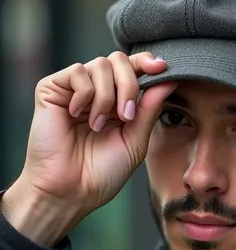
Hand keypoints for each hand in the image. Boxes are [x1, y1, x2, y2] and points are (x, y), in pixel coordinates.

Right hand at [14, 51, 176, 218]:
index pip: (133, 69)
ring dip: (106, 96)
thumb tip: (169, 78)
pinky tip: (76, 116)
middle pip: (119, 60)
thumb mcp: (136, 140)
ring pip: (101, 64)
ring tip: (97, 125)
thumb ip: (150, 108)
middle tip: (126, 116)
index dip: (147, 62)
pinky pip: (78, 72)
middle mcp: (96, 91)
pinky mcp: (51, 89)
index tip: (162, 67)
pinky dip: (85, 95)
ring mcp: (73, 89)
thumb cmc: (102, 173)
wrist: (70, 190)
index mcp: (116, 102)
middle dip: (129, 84)